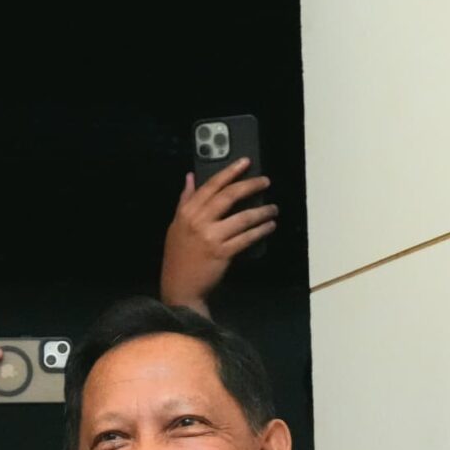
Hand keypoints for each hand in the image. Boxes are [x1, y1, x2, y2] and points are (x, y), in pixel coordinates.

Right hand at [160, 159, 277, 312]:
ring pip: (242, 217)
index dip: (230, 171)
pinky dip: (260, 230)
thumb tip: (190, 177)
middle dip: (250, 185)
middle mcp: (199, 221)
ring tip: (273, 208)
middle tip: (265, 181)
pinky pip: (246, 237)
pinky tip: (269, 226)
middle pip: (229, 196)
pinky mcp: (223, 252)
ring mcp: (211, 237)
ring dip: (261, 211)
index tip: (245, 162)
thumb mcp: (176, 225)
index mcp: (187, 211)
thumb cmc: (178, 256)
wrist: (180, 287)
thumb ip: (185, 200)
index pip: (211, 185)